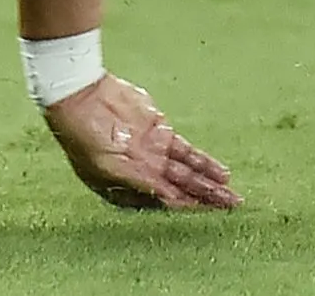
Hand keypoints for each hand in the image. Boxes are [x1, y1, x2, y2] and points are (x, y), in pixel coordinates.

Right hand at [42, 72, 239, 211]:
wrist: (83, 98)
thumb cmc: (85, 139)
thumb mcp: (109, 169)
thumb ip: (142, 184)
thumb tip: (169, 200)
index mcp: (130, 189)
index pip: (167, 203)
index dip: (188, 208)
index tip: (209, 215)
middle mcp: (146, 174)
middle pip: (183, 190)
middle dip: (207, 200)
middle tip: (231, 207)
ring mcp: (155, 153)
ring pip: (189, 173)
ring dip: (210, 183)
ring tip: (231, 195)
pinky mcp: (160, 132)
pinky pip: (188, 152)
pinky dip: (205, 163)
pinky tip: (222, 173)